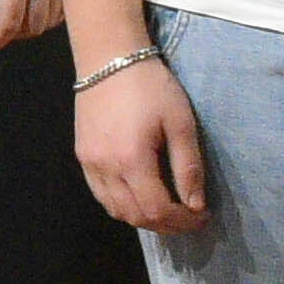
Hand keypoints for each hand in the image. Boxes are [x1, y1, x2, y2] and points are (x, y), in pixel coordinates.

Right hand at [74, 50, 212, 235]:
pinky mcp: (82, 155)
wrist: (108, 58)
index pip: (157, 209)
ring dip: (142, 218)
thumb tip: (195, 204)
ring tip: (166, 210)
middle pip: (134, 216)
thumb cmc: (150, 86)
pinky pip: (100, 194)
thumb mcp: (181, 123)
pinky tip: (139, 196)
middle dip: (165, 224)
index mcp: (131, 160)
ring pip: (114, 209)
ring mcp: (89, 163)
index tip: (202, 216)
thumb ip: (188, 167)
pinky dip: (121, 205)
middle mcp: (105, 167)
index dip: (182, 221)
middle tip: (188, 218)